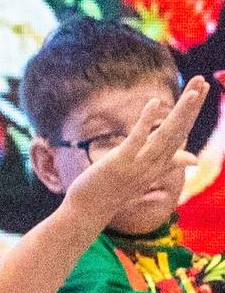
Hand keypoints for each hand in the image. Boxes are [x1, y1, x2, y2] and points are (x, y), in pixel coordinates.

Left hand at [62, 79, 208, 228]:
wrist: (89, 211)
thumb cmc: (115, 191)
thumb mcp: (145, 176)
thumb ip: (169, 163)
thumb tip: (194, 159)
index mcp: (161, 163)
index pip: (182, 132)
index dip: (192, 111)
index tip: (202, 89)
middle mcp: (155, 163)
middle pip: (179, 130)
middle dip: (192, 106)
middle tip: (203, 81)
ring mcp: (139, 163)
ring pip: (165, 134)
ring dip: (180, 112)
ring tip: (193, 92)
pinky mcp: (121, 162)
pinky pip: (137, 138)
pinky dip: (147, 120)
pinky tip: (155, 102)